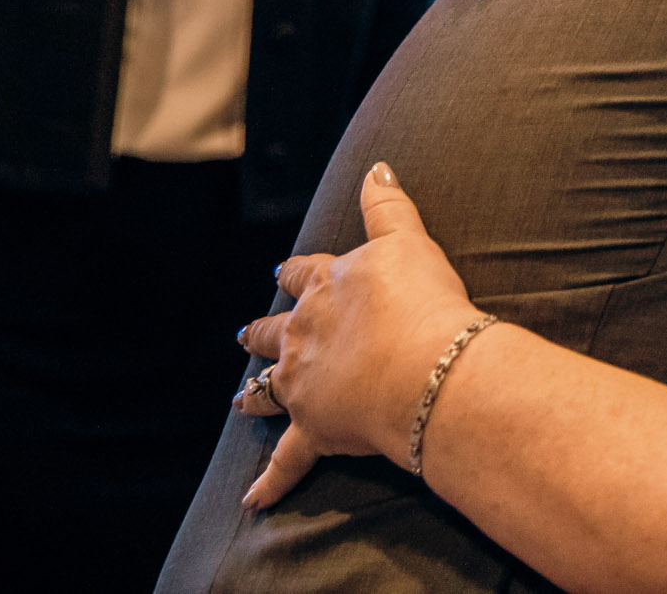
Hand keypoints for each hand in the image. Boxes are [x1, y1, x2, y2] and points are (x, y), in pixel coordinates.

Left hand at [236, 164, 483, 508]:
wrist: (427, 364)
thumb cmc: (423, 301)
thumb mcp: (409, 239)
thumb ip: (388, 204)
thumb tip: (376, 166)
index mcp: (327, 287)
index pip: (304, 273)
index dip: (295, 272)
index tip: (283, 269)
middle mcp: (304, 333)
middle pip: (275, 330)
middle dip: (262, 330)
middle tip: (245, 332)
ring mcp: (304, 383)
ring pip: (268, 390)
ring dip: (254, 395)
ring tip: (239, 402)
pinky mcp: (315, 428)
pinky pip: (287, 460)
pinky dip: (270, 481)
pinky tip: (252, 500)